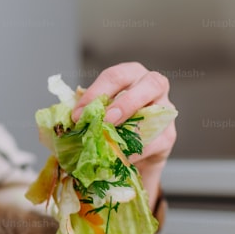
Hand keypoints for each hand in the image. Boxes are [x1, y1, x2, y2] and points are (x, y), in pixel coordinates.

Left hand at [72, 62, 176, 209]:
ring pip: (158, 110)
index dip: (96, 93)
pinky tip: (120, 158)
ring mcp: (165, 111)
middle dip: (126, 102)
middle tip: (105, 120)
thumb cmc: (115, 124)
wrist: (134, 153)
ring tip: (111, 140)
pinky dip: (136, 151)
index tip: (78, 115)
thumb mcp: (99, 114)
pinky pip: (156, 141)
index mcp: (132, 75)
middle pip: (150, 83)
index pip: (116, 76)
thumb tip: (65, 122)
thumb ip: (87, 112)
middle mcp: (153, 87)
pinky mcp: (169, 136)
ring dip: (133, 129)